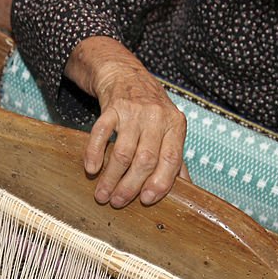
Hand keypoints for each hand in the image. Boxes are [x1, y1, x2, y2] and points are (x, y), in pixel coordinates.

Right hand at [65, 36, 188, 207]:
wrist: (127, 76)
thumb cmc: (150, 111)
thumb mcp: (169, 130)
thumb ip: (175, 159)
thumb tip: (186, 192)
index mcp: (175, 126)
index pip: (170, 160)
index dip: (159, 183)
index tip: (146, 200)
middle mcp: (157, 117)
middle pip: (145, 160)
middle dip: (130, 186)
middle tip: (117, 202)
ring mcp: (133, 111)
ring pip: (123, 152)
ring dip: (111, 178)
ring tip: (102, 194)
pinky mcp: (112, 107)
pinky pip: (101, 134)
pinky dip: (94, 154)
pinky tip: (91, 169)